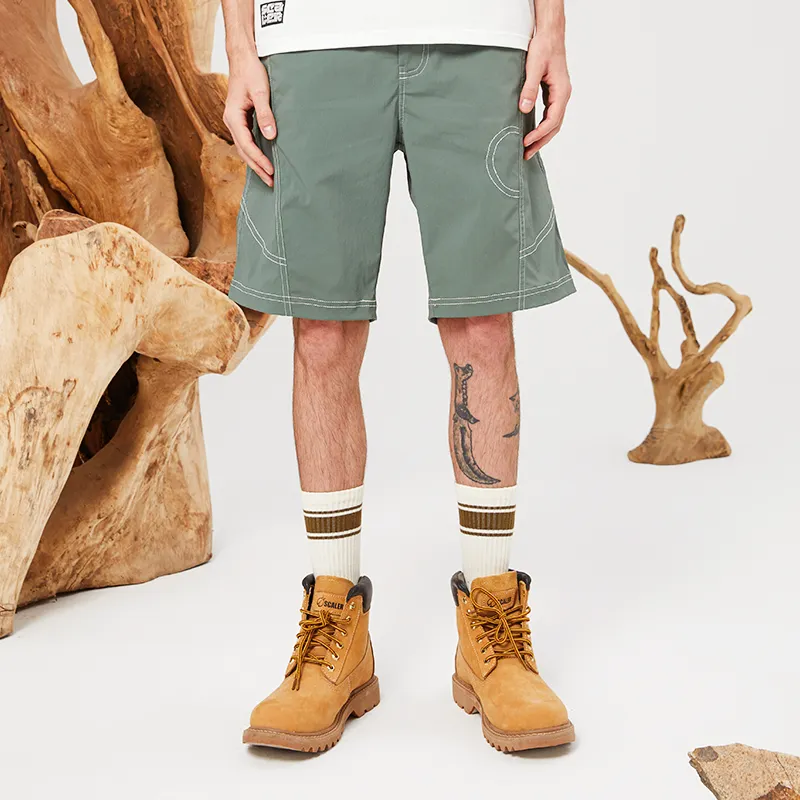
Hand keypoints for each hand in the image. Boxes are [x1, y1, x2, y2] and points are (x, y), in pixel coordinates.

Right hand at [223, 53, 276, 185]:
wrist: (243, 58)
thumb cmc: (251, 72)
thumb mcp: (261, 92)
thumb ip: (265, 114)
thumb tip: (270, 136)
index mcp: (233, 117)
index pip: (246, 145)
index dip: (259, 160)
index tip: (271, 171)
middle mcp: (231, 121)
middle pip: (243, 151)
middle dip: (257, 168)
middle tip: (271, 182)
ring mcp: (234, 121)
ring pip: (244, 148)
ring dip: (255, 163)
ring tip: (268, 176)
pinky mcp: (240, 120)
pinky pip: (246, 141)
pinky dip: (254, 153)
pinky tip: (262, 160)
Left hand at [519, 34, 571, 158]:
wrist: (550, 34)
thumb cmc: (544, 47)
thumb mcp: (534, 67)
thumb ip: (530, 89)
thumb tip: (524, 109)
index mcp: (561, 91)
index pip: (552, 120)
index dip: (539, 134)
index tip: (526, 142)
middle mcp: (563, 95)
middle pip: (554, 126)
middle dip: (541, 142)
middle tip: (526, 154)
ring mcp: (560, 95)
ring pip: (553, 122)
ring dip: (542, 137)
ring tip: (529, 149)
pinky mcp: (554, 93)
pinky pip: (550, 115)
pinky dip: (542, 126)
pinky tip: (532, 132)